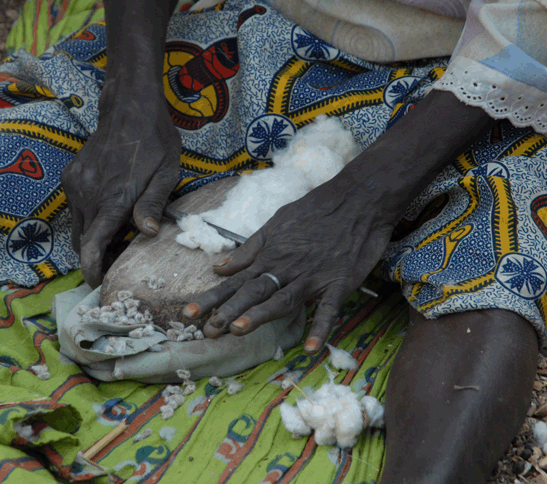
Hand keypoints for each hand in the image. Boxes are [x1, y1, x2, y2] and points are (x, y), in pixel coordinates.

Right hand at [61, 82, 180, 286]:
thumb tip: (148, 233)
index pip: (92, 246)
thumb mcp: (166, 174)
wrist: (129, 107)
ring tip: (117, 232)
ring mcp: (76, 185)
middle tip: (120, 255)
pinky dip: (88, 217)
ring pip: (77, 227)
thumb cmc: (156, 141)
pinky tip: (109, 208)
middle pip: (83, 242)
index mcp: (114, 198)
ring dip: (92, 237)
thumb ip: (154, 204)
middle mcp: (89, 194)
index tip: (98, 282)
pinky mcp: (70, 176)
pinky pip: (75, 208)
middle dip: (97, 255)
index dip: (92, 269)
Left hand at [183, 168, 399, 353]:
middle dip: (229, 312)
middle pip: (253, 293)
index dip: (212, 299)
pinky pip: (329, 308)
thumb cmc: (315, 210)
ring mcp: (313, 277)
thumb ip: (249, 249)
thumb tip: (219, 268)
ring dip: (261, 315)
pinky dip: (321, 327)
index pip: (235, 282)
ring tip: (240, 331)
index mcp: (270, 256)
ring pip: (283, 299)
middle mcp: (286, 268)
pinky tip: (312, 349)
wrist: (357, 197)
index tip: (189, 315)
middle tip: (208, 332)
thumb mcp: (277, 223)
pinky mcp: (339, 283)